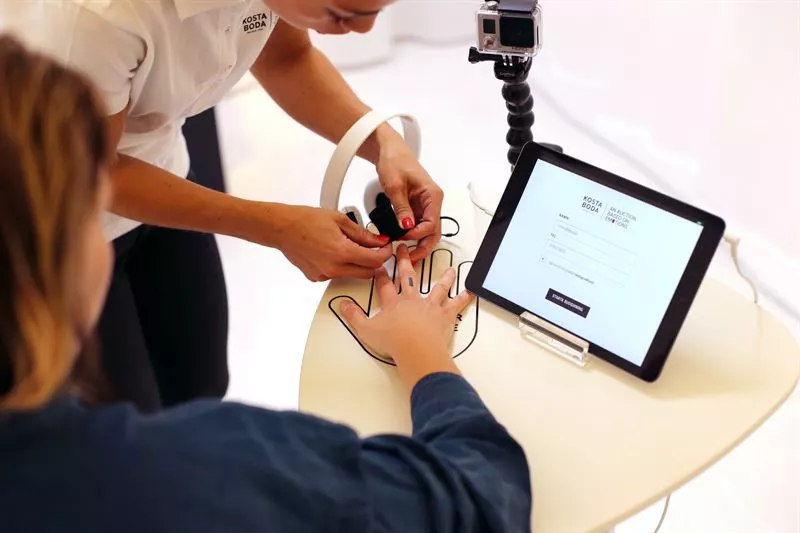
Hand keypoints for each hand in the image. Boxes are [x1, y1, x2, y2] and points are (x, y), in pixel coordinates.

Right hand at [270, 205, 392, 280]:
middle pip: (367, 272)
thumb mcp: (340, 220)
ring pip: (353, 275)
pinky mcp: (317, 277)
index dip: (385, 253)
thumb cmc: (305, 221)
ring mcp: (324, 275)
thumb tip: (378, 241)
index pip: (375, 261)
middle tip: (375, 248)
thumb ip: (363, 234)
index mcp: (341, 252)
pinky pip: (337, 275)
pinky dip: (343, 266)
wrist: (282, 228)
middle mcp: (333, 268)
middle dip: (375, 261)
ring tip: (351, 246)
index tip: (387, 247)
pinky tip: (335, 252)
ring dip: (359, 264)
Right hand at [340, 244, 474, 389]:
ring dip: (443, 278)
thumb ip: (354, 317)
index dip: (381, 275)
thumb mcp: (366, 330)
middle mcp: (412, 300)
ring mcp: (430, 306)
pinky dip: (464, 298)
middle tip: (404, 250)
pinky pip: (456, 304)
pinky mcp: (444, 315)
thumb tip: (343, 306)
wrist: (415, 348)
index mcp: (393, 304)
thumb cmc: (394, 341)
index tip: (380, 265)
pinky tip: (470, 291)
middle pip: (408, 277)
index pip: (384, 285)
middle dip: (405, 262)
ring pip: (438, 287)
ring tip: (449, 269)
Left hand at [375, 130, 443, 263]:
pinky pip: (417, 225)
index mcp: (433, 195)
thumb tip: (407, 225)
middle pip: (433, 232)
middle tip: (411, 258)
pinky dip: (411, 235)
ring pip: (426, 231)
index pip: (432, 223)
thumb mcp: (395, 185)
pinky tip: (401, 243)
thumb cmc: (395, 161)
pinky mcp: (415, 208)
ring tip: (406, 254)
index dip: (418, 234)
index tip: (403, 237)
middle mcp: (432, 202)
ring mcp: (424, 206)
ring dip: (418, 243)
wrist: (388, 151)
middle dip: (423, 246)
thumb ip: (402, 207)